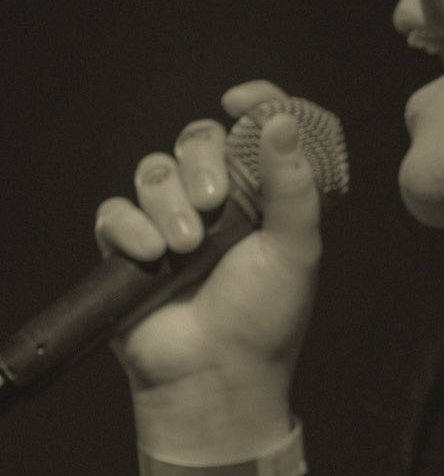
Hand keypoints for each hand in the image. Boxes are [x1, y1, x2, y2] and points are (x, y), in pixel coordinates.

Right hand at [94, 81, 322, 421]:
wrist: (215, 375)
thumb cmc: (264, 319)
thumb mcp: (295, 250)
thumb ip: (293, 185)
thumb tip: (281, 120)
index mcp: (262, 198)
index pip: (254, 131)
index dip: (252, 106)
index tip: (241, 100)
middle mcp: (217, 204)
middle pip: (196, 139)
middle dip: (201, 161)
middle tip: (214, 202)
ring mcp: (170, 222)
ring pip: (154, 171)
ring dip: (168, 203)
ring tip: (186, 248)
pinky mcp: (130, 246)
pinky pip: (116, 209)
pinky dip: (131, 227)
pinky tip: (152, 254)